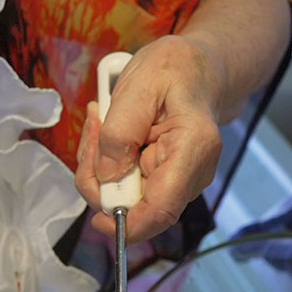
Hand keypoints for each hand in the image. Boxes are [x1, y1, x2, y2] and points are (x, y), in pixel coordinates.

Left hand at [75, 36, 222, 243]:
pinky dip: (108, 161)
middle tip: (93, 128)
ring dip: (100, 164)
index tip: (97, 218)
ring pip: (126, 194)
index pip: (162, 209)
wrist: (197, 68)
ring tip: (102, 120)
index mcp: (192, 148)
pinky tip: (111, 130)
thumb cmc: (174, 70)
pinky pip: (126, 182)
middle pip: (136, 204)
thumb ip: (121, 130)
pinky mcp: (164, 176)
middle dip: (99, 176)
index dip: (126, 224)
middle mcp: (192, 173)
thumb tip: (107, 176)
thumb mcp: (141, 84)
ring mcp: (179, 178)